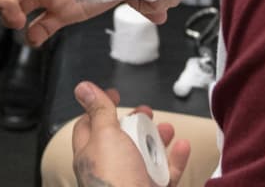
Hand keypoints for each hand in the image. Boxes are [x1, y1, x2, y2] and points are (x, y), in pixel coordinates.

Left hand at [72, 84, 189, 186]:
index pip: (89, 125)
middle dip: (135, 122)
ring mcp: (131, 182)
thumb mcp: (105, 135)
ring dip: (158, 139)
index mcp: (90, 155)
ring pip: (145, 156)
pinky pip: (166, 175)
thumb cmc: (115, 182)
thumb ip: (98, 111)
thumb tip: (83, 88)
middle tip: (146, 111)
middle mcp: (109, 169)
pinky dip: (176, 160)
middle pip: (121, 139)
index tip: (114, 94)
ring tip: (166, 128)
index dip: (100, 106)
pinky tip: (182, 147)